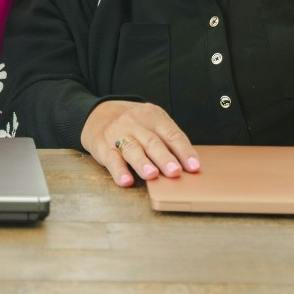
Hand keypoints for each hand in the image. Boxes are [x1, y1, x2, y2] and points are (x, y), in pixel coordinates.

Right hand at [82, 100, 199, 187]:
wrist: (99, 112)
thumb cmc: (134, 123)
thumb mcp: (152, 122)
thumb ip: (168, 139)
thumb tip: (189, 166)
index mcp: (154, 117)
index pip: (172, 134)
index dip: (184, 151)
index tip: (194, 167)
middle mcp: (136, 124)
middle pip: (153, 142)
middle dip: (164, 158)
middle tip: (175, 172)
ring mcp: (119, 135)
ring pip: (132, 149)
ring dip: (142, 163)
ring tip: (151, 175)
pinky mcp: (103, 147)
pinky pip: (112, 159)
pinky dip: (119, 171)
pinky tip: (125, 180)